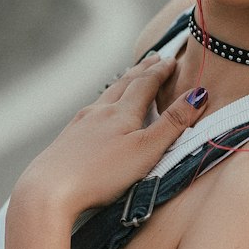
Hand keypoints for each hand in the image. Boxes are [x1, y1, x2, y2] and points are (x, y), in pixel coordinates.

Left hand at [11, 57, 206, 218]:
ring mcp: (80, 124)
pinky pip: (90, 111)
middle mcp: (99, 112)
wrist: (50, 190)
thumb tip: (198, 94)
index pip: (146, 84)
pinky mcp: (67, 139)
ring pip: (105, 96)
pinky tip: (98, 111)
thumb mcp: (147, 150)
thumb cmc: (102, 174)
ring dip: (122, 83)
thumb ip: (173, 124)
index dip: (161, 71)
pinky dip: (103, 102)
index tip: (173, 60)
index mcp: (122, 112)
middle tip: (155, 58)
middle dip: (142, 70)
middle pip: (124, 84)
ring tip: (129, 78)